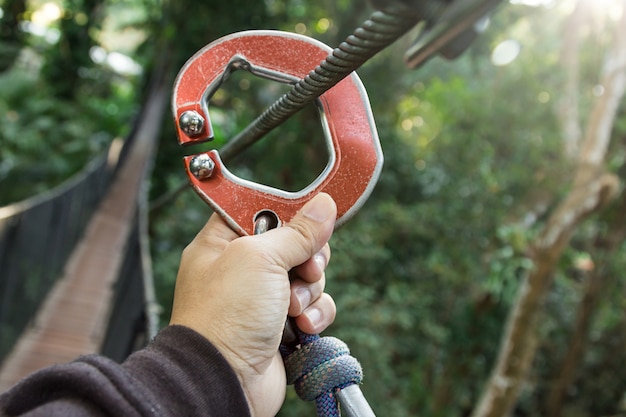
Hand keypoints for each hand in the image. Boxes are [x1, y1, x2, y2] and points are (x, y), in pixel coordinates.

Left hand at [169, 193, 337, 416]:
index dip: (287, 213)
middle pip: (294, 244)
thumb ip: (297, 231)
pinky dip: (314, 316)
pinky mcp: (281, 325)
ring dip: (310, 290)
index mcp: (223, 243)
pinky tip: (302, 326)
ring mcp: (262, 298)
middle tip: (303, 269)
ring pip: (308, 277)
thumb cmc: (226, 315)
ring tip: (292, 308)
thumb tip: (325, 204)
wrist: (224, 380)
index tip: (308, 218)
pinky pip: (313, 308)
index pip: (260, 211)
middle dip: (307, 258)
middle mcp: (243, 269)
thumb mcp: (260, 258)